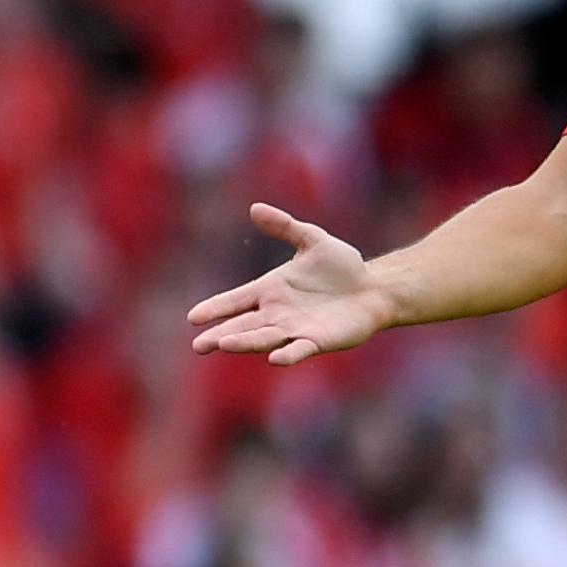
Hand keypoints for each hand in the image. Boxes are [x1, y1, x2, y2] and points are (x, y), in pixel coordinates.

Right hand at [184, 204, 400, 366]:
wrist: (373, 289)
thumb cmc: (343, 266)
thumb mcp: (313, 239)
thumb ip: (285, 226)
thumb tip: (255, 208)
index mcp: (270, 290)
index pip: (236, 300)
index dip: (216, 308)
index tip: (193, 317)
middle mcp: (277, 313)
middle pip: (242, 326)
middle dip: (220, 335)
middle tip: (198, 346)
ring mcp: (295, 329)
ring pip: (264, 338)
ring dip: (245, 342)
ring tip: (223, 344)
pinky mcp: (317, 341)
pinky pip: (299, 349)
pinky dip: (287, 354)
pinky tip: (274, 358)